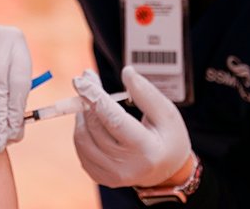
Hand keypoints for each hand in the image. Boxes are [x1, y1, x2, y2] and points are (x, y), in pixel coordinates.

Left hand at [72, 66, 191, 187]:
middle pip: (95, 127)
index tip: (81, 80)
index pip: (114, 120)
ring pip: (82, 138)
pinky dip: (83, 130)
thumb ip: (146, 93)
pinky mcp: (100, 177)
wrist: (167, 170)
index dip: (95, 98)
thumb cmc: (169, 138)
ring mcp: (111, 176)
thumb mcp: (167, 113)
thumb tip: (126, 72)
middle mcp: (126, 167)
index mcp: (146, 151)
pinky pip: (81, 149)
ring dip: (83, 114)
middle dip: (87, 99)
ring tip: (93, 101)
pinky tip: (94, 120)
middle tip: (87, 78)